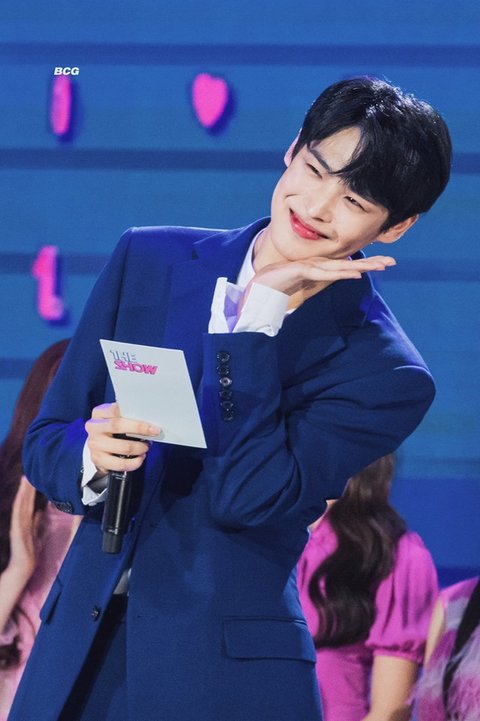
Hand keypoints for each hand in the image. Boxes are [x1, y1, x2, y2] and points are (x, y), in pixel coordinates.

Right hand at [9, 476, 40, 578]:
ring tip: (25, 479)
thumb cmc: (29, 552)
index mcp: (27, 521)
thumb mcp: (35, 533)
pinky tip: (20, 495)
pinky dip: (19, 504)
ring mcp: (18, 524)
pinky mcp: (16, 530)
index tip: (33, 478)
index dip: (30, 491)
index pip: (28, 502)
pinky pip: (18, 514)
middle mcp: (21, 520)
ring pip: (21, 504)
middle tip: (28, 472)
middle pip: (24, 500)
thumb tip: (40, 511)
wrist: (23, 566)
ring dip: (23, 492)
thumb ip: (36, 523)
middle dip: (27, 487)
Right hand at [85, 402, 159, 475]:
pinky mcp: (98, 459)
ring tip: (146, 447)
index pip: (115, 410)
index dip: (133, 417)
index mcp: (99, 413)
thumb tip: (149, 421)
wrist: (99, 447)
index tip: (151, 424)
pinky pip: (120, 464)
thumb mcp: (116, 418)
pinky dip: (134, 462)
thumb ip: (128, 416)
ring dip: (139, 448)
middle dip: (139, 430)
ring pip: (122, 447)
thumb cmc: (113, 429)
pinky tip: (140, 458)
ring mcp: (94, 444)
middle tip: (154, 432)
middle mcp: (93, 427)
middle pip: (117, 426)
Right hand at [244, 254, 395, 308]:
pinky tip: (355, 273)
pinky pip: (325, 272)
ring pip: (340, 266)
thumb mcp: (303, 290)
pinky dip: (340, 272)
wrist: (257, 289)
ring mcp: (310, 267)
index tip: (385, 264)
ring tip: (380, 266)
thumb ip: (316, 286)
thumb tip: (329, 285)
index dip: (366, 264)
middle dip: (371, 262)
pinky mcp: (301, 271)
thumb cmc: (278, 288)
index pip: (347, 266)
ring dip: (361, 266)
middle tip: (392, 262)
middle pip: (349, 264)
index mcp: (320, 271)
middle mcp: (318, 266)